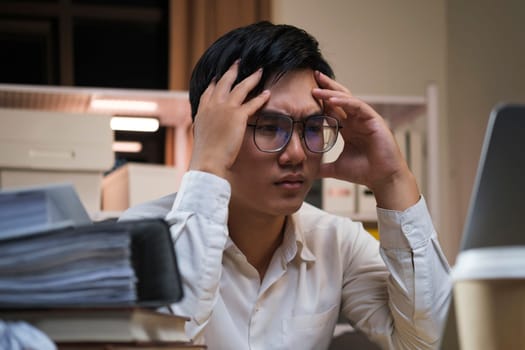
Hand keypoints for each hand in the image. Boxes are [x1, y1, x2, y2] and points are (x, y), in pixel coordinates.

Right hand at [189, 61, 269, 177]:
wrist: (207, 160)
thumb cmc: (205, 155)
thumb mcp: (202, 138)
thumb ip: (207, 130)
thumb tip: (210, 133)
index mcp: (202, 111)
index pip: (208, 91)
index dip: (214, 82)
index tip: (217, 76)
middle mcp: (212, 105)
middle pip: (224, 82)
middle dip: (232, 71)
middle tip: (239, 62)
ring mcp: (225, 108)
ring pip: (240, 88)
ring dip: (251, 78)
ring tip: (259, 71)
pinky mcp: (237, 116)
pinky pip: (252, 103)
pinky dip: (261, 97)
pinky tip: (267, 93)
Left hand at [312, 71, 418, 209]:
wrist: (382, 180)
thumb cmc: (364, 172)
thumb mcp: (335, 168)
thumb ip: (321, 167)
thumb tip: (305, 172)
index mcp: (348, 128)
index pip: (332, 109)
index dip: (320, 100)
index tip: (305, 92)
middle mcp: (356, 120)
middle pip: (339, 98)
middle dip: (326, 86)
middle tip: (313, 75)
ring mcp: (365, 118)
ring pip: (347, 99)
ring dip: (331, 93)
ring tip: (317, 89)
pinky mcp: (374, 120)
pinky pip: (357, 106)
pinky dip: (344, 102)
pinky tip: (331, 101)